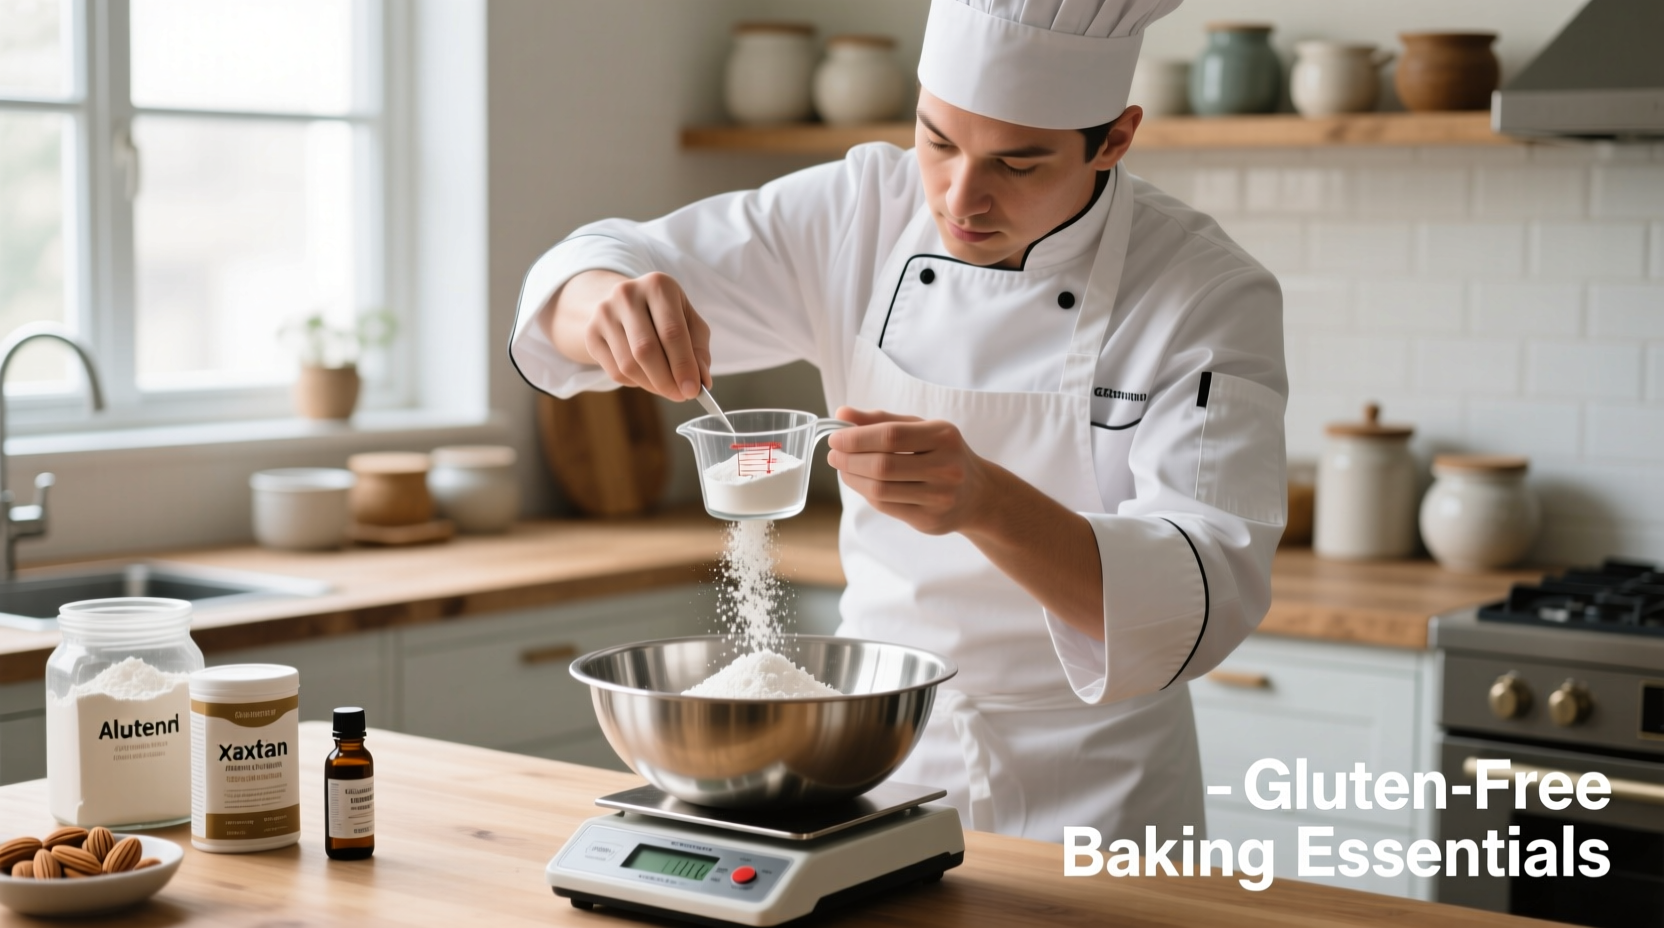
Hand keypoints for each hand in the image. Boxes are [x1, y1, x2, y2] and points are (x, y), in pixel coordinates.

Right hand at [547, 270, 711, 400]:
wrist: (626, 304)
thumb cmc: (666, 315)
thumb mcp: (690, 323)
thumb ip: (698, 351)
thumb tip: (701, 381)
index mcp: (658, 286)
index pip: (671, 332)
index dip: (683, 365)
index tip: (693, 390)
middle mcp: (627, 294)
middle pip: (646, 349)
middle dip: (666, 380)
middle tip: (681, 395)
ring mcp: (604, 313)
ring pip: (629, 364)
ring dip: (652, 385)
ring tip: (667, 387)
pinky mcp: (591, 333)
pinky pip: (615, 371)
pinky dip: (635, 382)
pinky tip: (646, 376)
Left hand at [825, 407, 994, 535]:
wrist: (978, 494)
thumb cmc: (942, 454)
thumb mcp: (921, 429)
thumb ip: (882, 420)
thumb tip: (842, 413)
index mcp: (943, 436)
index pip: (891, 436)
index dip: (856, 438)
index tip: (835, 437)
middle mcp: (945, 467)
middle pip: (883, 466)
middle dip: (850, 460)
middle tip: (833, 455)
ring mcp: (939, 497)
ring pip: (881, 490)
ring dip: (852, 478)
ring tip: (842, 468)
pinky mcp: (930, 520)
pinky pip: (886, 507)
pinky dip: (866, 493)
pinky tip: (860, 483)